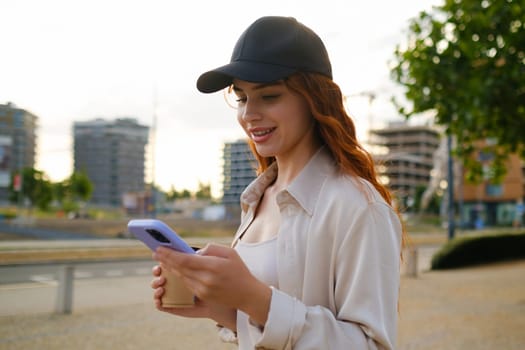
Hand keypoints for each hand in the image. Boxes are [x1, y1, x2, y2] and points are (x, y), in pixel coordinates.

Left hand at [153, 244, 271, 325]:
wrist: (248, 295)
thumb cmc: (239, 270)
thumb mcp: (229, 253)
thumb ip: (211, 248)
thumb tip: (194, 252)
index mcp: (213, 266)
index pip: (185, 260)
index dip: (169, 254)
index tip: (159, 249)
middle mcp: (206, 279)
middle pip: (180, 269)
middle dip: (166, 260)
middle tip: (156, 252)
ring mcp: (203, 290)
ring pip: (181, 277)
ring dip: (170, 268)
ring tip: (162, 260)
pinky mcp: (203, 296)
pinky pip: (187, 284)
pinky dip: (179, 276)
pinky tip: (174, 270)